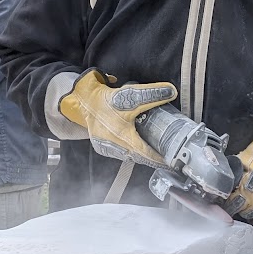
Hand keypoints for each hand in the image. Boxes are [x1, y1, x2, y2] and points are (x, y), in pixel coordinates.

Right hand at [57, 69, 177, 165]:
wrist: (81, 102)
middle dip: (152, 158)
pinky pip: (120, 153)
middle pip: (138, 157)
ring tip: (155, 153)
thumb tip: (171, 92)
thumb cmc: (105, 99)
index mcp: (122, 136)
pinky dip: (130, 151)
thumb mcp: (130, 94)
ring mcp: (106, 148)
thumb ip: (152, 94)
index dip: (158, 158)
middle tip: (166, 158)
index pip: (145, 153)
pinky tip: (137, 148)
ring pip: (129, 156)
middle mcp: (114, 146)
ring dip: (141, 155)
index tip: (171, 162)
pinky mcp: (101, 147)